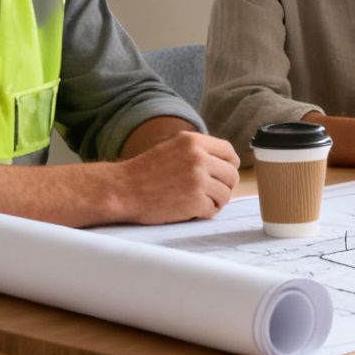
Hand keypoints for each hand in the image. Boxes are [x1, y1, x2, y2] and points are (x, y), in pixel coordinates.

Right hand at [113, 130, 239, 223]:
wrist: (123, 190)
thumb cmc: (144, 171)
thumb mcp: (172, 146)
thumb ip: (196, 150)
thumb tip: (224, 160)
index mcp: (193, 141)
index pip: (229, 152)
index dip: (230, 165)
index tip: (223, 174)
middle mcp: (199, 158)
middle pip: (232, 175)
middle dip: (224, 186)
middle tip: (210, 193)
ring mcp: (198, 180)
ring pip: (225, 194)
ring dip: (215, 201)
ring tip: (198, 202)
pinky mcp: (195, 201)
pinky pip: (213, 209)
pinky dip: (203, 213)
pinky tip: (190, 210)